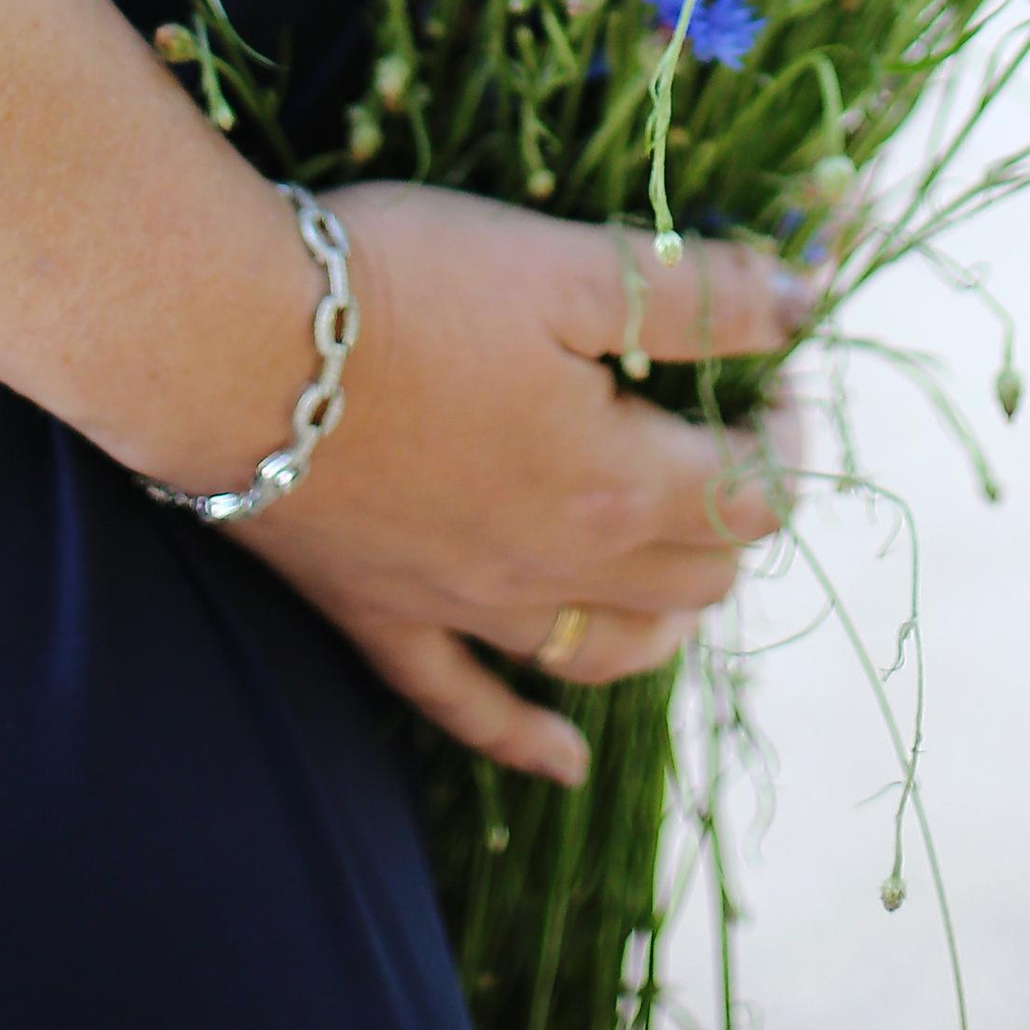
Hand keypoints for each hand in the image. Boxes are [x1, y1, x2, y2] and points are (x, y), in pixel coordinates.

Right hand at [232, 182, 814, 786]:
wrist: (223, 345)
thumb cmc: (402, 287)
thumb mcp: (564, 263)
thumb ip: (694, 293)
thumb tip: (805, 300)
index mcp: (615, 481)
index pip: (753, 494)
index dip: (789, 438)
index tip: (780, 374)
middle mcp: (555, 566)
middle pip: (696, 577)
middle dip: (738, 511)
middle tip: (728, 431)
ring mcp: (466, 607)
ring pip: (608, 652)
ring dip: (669, 618)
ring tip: (687, 567)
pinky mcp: (382, 617)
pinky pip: (470, 709)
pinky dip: (528, 741)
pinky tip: (567, 766)